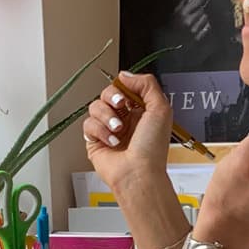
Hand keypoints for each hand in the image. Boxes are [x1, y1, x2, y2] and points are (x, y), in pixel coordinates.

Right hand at [82, 69, 173, 194]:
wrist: (138, 173)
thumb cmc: (152, 149)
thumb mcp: (161, 108)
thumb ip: (147, 84)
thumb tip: (126, 74)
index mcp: (141, 110)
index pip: (125, 87)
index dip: (123, 87)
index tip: (127, 93)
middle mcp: (124, 118)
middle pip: (107, 93)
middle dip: (112, 97)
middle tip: (121, 106)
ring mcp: (108, 129)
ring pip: (95, 106)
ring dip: (107, 116)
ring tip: (118, 130)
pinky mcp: (95, 140)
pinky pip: (88, 124)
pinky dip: (100, 131)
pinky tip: (111, 141)